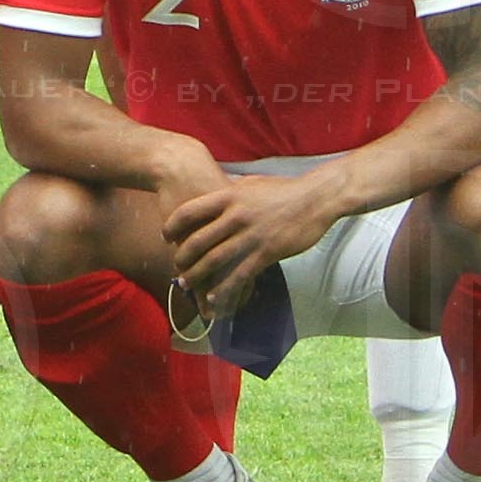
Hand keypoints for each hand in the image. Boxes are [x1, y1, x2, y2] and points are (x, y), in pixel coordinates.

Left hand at [162, 169, 332, 323]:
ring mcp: (251, 235)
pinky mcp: (267, 252)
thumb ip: (231, 191)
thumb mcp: (251, 184)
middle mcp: (236, 216)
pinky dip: (224, 289)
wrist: (315, 198)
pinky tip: (214, 297)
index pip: (189, 212)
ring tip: (185, 284)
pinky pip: (240, 275)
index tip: (165, 236)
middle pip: (198, 240)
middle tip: (175, 267)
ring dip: (197, 276)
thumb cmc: (283, 189)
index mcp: (229, 196)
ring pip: (215, 260)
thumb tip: (215, 191)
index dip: (172, 225)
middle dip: (182, 257)